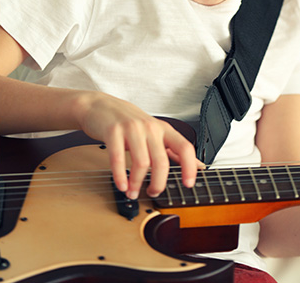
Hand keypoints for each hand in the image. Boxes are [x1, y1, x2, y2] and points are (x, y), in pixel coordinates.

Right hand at [74, 91, 202, 199]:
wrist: (100, 106)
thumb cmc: (129, 122)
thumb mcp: (155, 131)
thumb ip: (175, 149)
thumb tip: (199, 166)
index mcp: (164, 129)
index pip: (184, 147)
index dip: (189, 167)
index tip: (189, 184)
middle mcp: (150, 128)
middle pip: (161, 161)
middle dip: (158, 183)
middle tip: (153, 193)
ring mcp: (132, 129)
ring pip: (141, 163)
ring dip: (137, 183)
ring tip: (132, 192)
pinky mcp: (113, 132)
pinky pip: (119, 159)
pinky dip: (120, 176)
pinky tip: (122, 185)